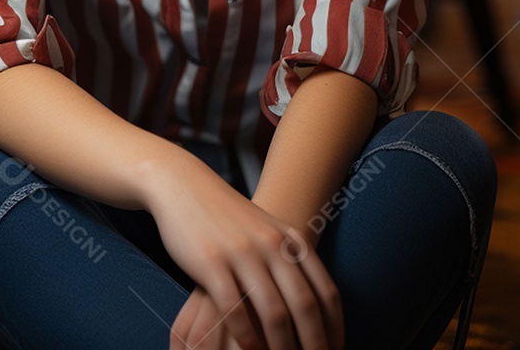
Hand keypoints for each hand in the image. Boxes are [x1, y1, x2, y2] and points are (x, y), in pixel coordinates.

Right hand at [143, 151, 344, 349]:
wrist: (184, 186)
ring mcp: (242, 252)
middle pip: (305, 306)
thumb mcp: (267, 231)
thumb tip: (314, 305)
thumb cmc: (228, 217)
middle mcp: (272, 245)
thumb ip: (290, 260)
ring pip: (273, 313)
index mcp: (291, 239)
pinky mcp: (211, 262)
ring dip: (282, 349)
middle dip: (315, 345)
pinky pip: (235, 309)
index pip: (325, 291)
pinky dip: (245, 337)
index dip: (335, 328)